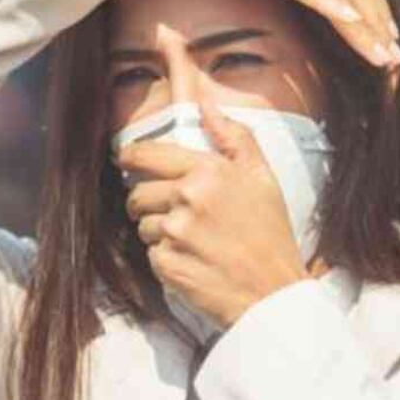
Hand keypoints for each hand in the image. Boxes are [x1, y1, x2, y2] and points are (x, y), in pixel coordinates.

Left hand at [116, 90, 308, 328]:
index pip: (149, 155)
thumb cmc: (271, 235)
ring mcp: (176, 233)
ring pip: (142, 226)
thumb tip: (205, 106)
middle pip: (138, 194)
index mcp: (209, 172)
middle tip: (171, 213)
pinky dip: (165, 258)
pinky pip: (150, 254)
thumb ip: (234, 137)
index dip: (130, 157)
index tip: (125, 160)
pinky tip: (193, 261)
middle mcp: (189, 198)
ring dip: (158, 232)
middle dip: (146, 202)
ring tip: (192, 241)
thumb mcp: (262, 177)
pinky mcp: (168, 264)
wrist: (274, 293)